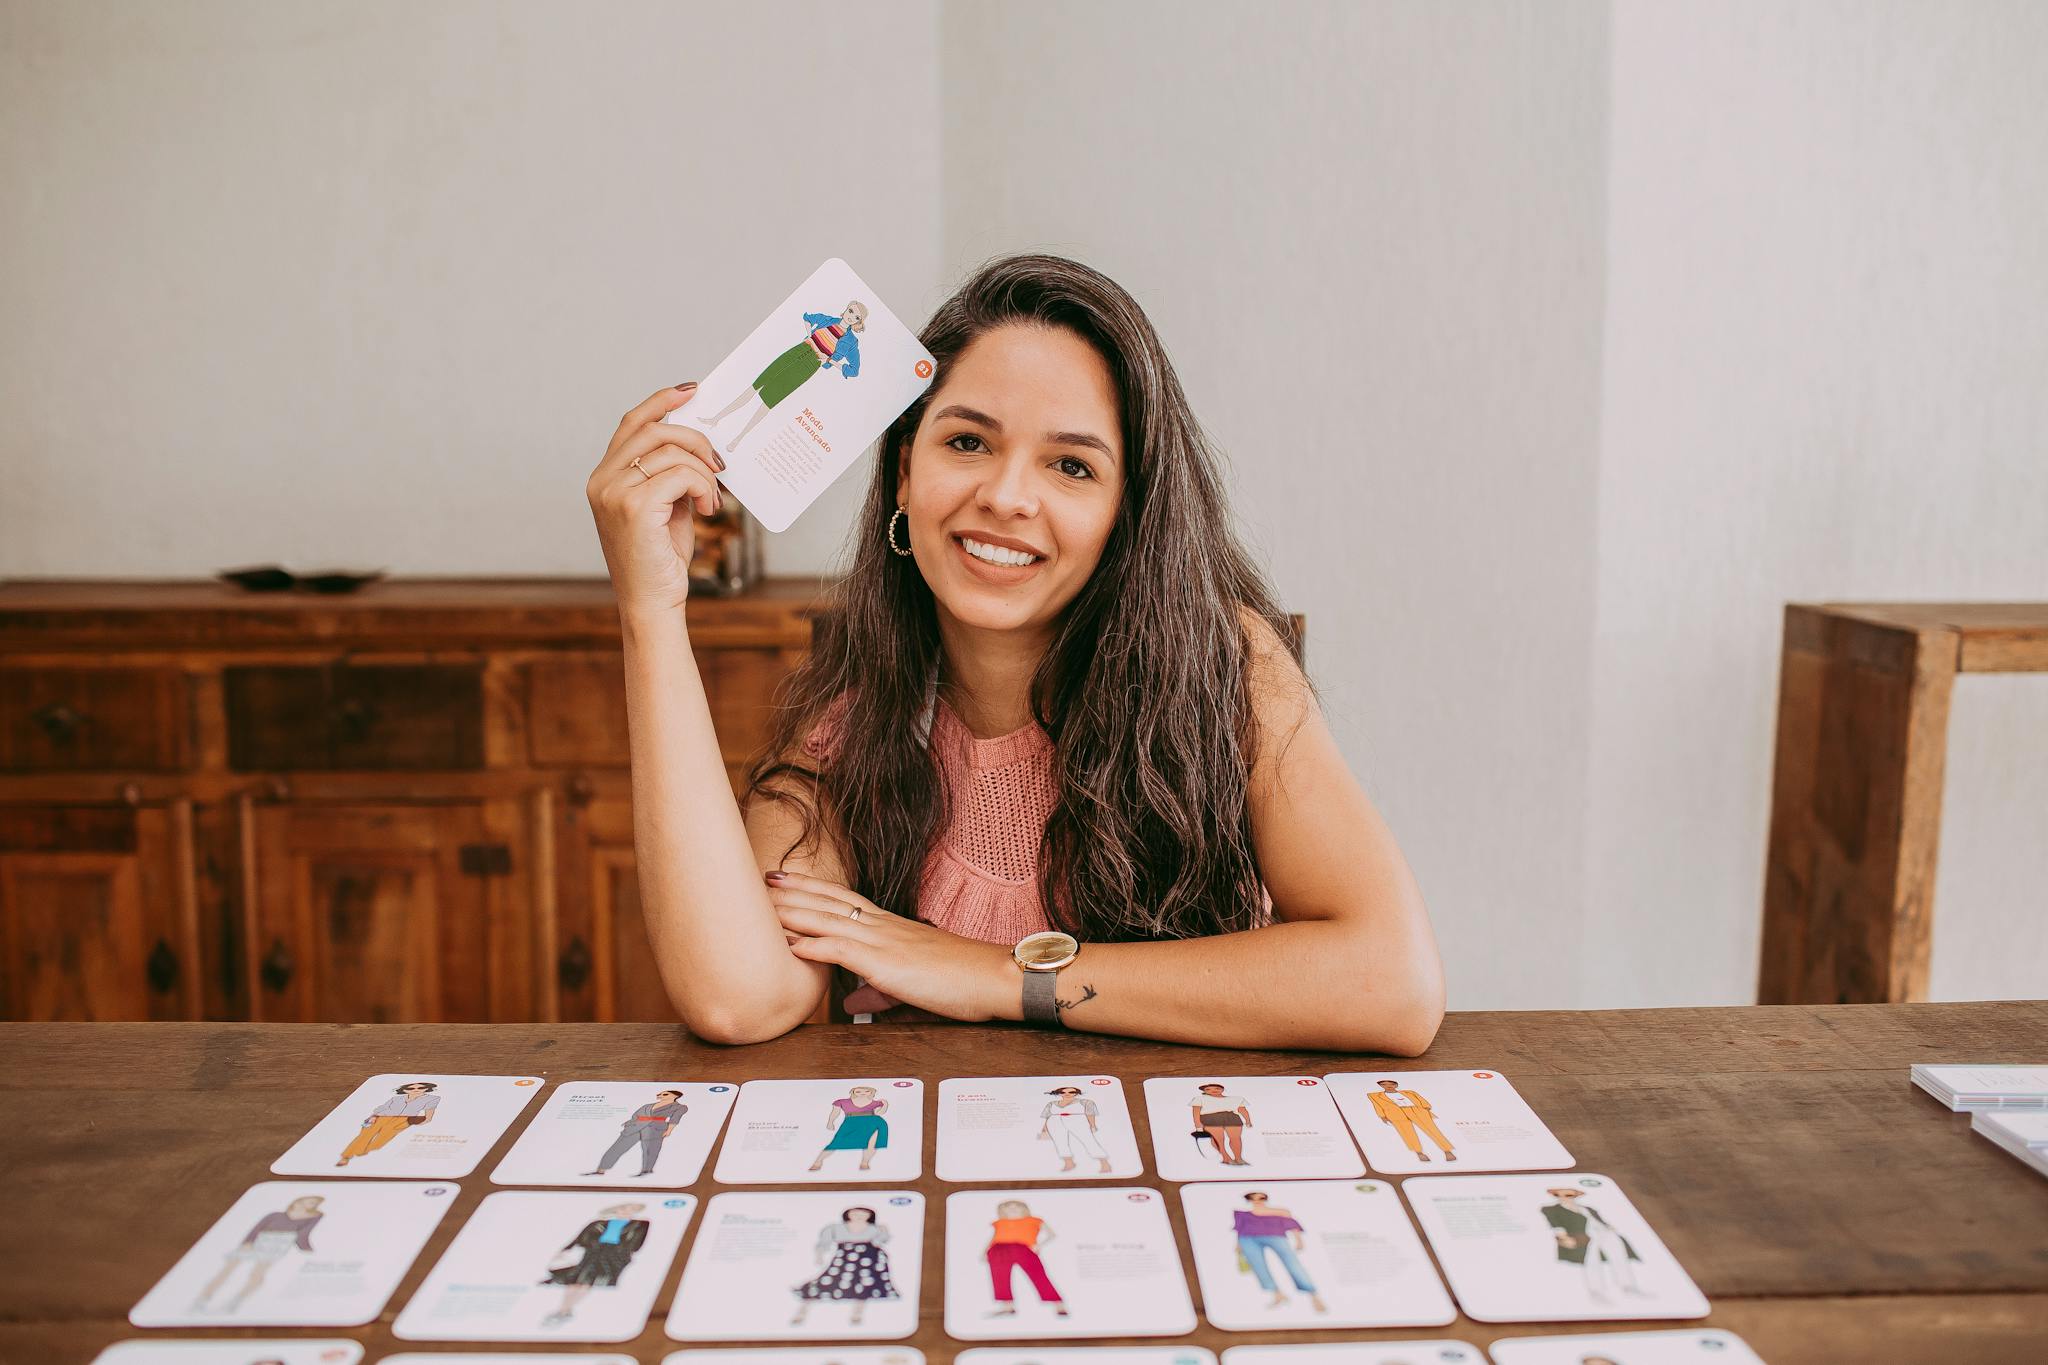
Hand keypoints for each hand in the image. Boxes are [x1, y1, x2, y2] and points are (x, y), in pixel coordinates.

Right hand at [586, 384, 726, 617]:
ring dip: (704, 472)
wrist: (652, 602)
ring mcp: (614, 492)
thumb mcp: (666, 506)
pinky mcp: (634, 506)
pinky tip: (708, 509)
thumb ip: (671, 473)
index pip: (632, 424)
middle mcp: (602, 480)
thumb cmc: (660, 558)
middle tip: (719, 463)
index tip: (690, 391)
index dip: (660, 402)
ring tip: (713, 499)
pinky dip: (703, 487)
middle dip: (696, 439)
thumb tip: (701, 443)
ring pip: (672, 451)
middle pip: (655, 430)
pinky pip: (681, 475)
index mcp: (605, 476)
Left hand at [766, 869, 1015, 1019]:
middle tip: (759, 879)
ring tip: (761, 905)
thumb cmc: (962, 981)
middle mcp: (883, 927)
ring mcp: (884, 942)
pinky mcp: (888, 964)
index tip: (783, 879)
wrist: (993, 978)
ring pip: (829, 921)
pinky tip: (791, 945)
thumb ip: (879, 990)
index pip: (842, 900)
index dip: (810, 888)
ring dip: (793, 913)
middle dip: (792, 891)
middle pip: (828, 902)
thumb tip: (854, 1000)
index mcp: (889, 927)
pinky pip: (844, 951)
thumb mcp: (912, 984)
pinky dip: (815, 947)